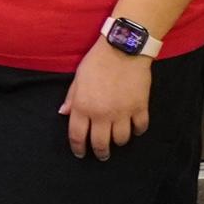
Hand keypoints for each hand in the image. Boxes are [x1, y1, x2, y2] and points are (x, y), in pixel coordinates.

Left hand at [62, 41, 153, 159]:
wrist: (123, 48)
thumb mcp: (78, 78)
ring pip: (121, 139)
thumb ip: (72, 98)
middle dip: (100, 153)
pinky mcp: (140, 107)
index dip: (78, 148)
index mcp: (83, 106)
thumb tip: (63, 113)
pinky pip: (140, 127)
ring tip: (117, 140)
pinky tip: (134, 129)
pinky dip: (138, 131)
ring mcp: (122, 112)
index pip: (77, 136)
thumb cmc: (97, 61)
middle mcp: (102, 114)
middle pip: (100, 143)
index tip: (80, 153)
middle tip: (101, 155)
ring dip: (118, 142)